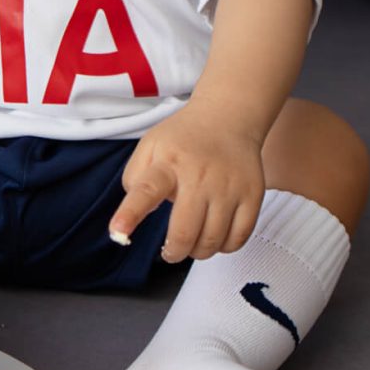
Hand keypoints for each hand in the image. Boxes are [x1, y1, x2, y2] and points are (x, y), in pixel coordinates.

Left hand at [110, 106, 266, 261]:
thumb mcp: (150, 147)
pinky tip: (216, 237)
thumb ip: (135, 179)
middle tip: (170, 251)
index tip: (118, 233)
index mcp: (168, 162)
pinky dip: (224, 247)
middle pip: (185, 232)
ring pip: (212, 241)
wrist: (228, 118)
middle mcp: (199, 175)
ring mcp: (228, 186)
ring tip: (193, 243)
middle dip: (173, 252)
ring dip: (198, 252)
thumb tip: (132, 214)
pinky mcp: (252, 194)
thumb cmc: (183, 140)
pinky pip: (238, 238)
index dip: (130, 215)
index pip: (146, 190)